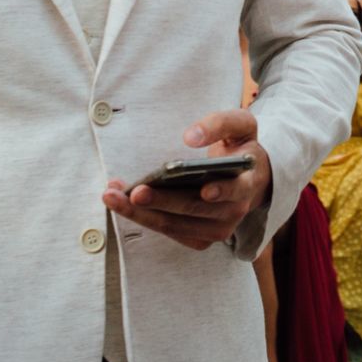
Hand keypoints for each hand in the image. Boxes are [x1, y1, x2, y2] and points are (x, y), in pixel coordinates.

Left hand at [103, 109, 271, 250]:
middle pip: (194, 210)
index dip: (222, 191)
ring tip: (113, 195)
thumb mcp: (241, 125)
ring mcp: (217, 229)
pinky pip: (168, 230)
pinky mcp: (200, 238)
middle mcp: (234, 211)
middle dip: (162, 202)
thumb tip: (190, 137)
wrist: (248, 177)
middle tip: (134, 192)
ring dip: (141, 213)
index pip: (236, 190)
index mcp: (247, 183)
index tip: (205, 190)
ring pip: (174, 225)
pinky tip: (121, 201)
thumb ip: (220, 123)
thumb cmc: (239, 147)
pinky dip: (143, 217)